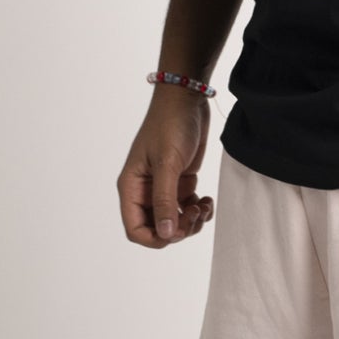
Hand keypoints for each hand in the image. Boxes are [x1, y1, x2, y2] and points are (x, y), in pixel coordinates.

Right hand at [117, 90, 215, 247]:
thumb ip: (165, 200)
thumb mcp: (167, 163)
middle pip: (157, 229)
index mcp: (132, 187)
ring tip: (203, 206)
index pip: (135, 229)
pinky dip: (198, 210)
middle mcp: (145, 190)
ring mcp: (162, 187)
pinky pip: (186, 209)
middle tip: (195, 214)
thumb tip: (165, 234)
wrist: (187, 100)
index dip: (155, 238)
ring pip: (174, 221)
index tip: (176, 232)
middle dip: (179, 229)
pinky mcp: (180, 182)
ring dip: (191, 221)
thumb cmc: (170, 125)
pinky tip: (206, 200)